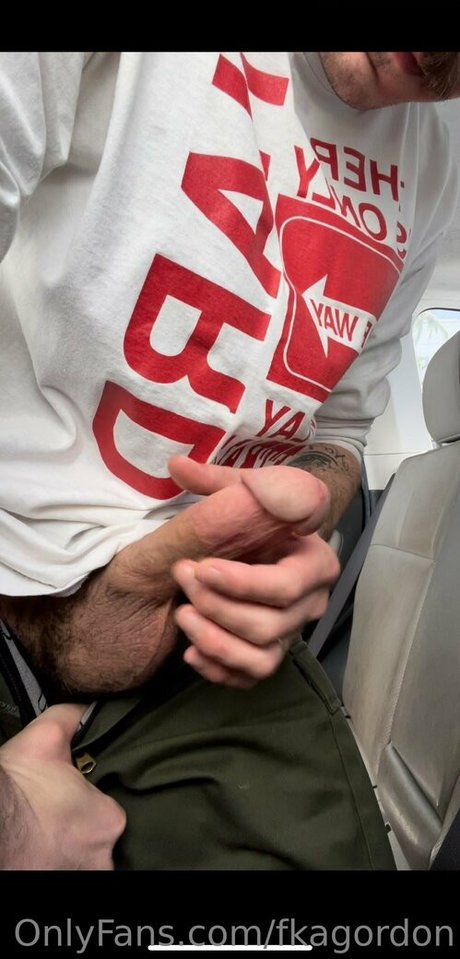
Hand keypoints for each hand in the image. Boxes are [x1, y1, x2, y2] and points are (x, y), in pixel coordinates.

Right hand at [0, 704, 125, 868]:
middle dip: (81, 834)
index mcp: (108, 821)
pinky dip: (55, 867)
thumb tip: (85, 704)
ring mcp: (80, 878)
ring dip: (69, 853)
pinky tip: (40, 854)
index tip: (72, 803)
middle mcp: (101, 857)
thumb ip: (73, 718)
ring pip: (84, 863)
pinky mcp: (59, 891)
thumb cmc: (16, 785)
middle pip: (99, 843)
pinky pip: (67, 875)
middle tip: (56, 822)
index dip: (91, 806)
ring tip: (46, 838)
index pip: (110, 814)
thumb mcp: (47, 737)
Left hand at [170, 460, 339, 687]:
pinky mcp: (271, 656)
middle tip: (182, 578)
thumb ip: (210, 483)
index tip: (202, 567)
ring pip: (262, 657)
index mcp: (313, 560)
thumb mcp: (229, 496)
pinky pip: (251, 677)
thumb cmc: (243, 521)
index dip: (243, 583)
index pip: (286, 585)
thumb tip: (178, 465)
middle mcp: (310, 602)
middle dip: (219, 607)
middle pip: (270, 624)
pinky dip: (219, 670)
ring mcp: (291, 632)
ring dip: (216, 640)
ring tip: (182, 615)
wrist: (245, 552)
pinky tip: (190, 651)